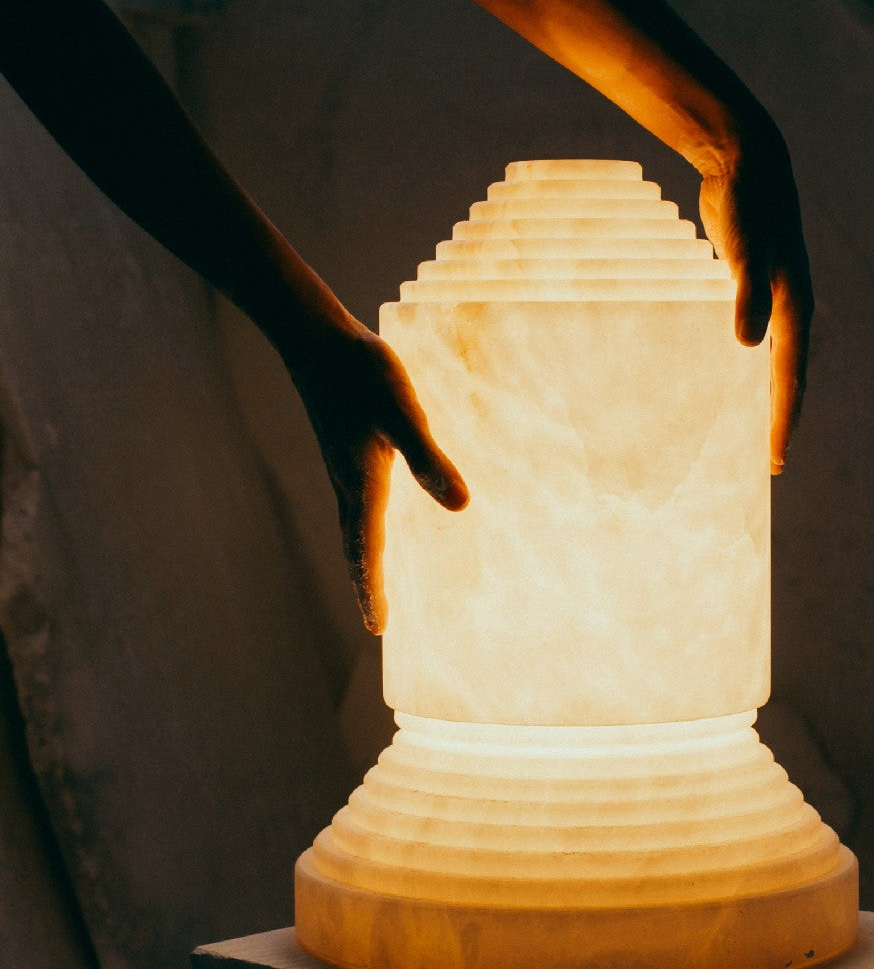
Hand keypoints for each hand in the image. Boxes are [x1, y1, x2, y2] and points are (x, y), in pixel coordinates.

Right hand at [283, 317, 467, 632]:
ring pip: (352, 528)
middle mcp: (348, 483)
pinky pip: (354, 506)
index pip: (366, 550)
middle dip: (365, 585)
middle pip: (354, 548)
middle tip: (376, 623)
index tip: (378, 629)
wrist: (316, 339)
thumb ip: (430, 458)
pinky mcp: (345, 452)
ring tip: (371, 585)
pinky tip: (372, 524)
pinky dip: (362, 530)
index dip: (372, 589)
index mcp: (362, 483)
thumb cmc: (361, 372)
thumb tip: (462, 507)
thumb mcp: (404, 413)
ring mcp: (343, 468)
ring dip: (361, 560)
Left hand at [699, 123, 813, 474]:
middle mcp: (788, 311)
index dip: (781, 423)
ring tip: (749, 434)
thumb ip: (745, 294)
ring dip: (761, 398)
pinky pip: (752, 342)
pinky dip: (744, 368)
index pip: (789, 381)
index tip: (774, 461)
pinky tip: (726, 382)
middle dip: (778, 422)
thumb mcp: (744, 249)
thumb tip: (746, 346)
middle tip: (769, 465)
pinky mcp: (751, 290)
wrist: (747, 162)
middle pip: (786, 380)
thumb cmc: (747, 205)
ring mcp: (771, 301)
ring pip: (770, 363)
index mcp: (792, 309)